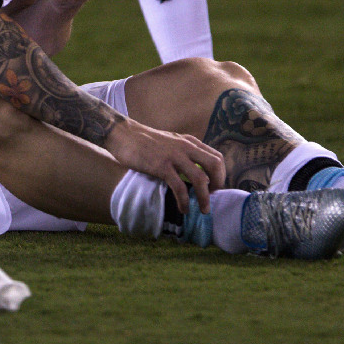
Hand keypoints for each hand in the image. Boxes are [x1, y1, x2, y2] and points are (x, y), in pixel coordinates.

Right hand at [104, 120, 224, 213]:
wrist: (122, 134)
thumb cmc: (143, 140)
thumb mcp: (170, 141)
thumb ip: (182, 152)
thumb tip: (192, 170)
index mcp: (189, 141)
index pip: (217, 157)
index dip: (220, 174)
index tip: (213, 186)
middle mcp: (186, 147)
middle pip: (215, 165)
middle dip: (218, 184)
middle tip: (211, 196)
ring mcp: (174, 156)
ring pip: (201, 179)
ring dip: (205, 198)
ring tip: (203, 210)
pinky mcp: (161, 166)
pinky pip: (180, 187)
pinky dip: (185, 201)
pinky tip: (183, 209)